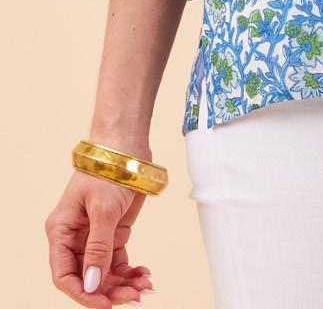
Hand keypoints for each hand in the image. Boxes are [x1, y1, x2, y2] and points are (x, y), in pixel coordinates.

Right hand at [44, 169, 154, 305]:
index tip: (104, 304)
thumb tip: (92, 284)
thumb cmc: (107, 170)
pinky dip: (130, 272)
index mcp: (62, 231)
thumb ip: (98, 248)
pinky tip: (144, 274)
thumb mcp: (103, 209)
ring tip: (144, 285)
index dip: (82, 293)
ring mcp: (94, 237)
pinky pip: (118, 262)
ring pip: (104, 274)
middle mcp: (75, 238)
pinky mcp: (113, 233)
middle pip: (87, 278)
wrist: (127, 146)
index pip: (64, 275)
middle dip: (108, 291)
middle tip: (134, 296)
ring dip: (123, 284)